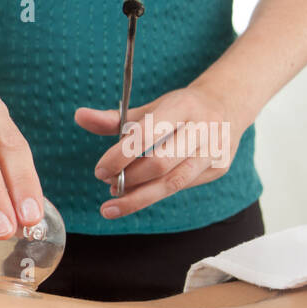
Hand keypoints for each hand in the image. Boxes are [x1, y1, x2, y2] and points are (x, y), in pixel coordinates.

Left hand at [75, 84, 246, 218]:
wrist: (228, 105)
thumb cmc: (179, 109)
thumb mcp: (150, 108)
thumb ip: (114, 118)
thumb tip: (78, 116)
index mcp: (183, 106)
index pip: (147, 134)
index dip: (120, 156)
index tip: (99, 171)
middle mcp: (204, 128)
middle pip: (160, 163)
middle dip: (129, 179)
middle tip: (108, 184)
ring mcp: (215, 150)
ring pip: (173, 183)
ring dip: (140, 197)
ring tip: (114, 202)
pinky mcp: (219, 168)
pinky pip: (182, 187)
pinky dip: (156, 193)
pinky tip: (138, 195)